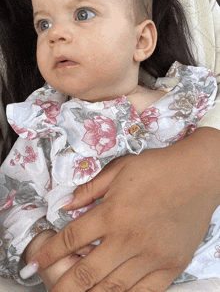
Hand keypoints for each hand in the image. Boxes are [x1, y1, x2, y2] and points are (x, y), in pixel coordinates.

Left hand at [25, 128, 219, 291]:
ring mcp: (151, 256)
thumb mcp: (119, 169)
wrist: (197, 174)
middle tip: (52, 290)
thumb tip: (65, 204)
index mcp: (113, 213)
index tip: (35, 263)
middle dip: (62, 286)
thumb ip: (89, 189)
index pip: (71, 239)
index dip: (48, 254)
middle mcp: (129, 238)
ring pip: (112, 288)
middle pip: (86, 273)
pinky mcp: (171, 265)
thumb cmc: (158, 168)